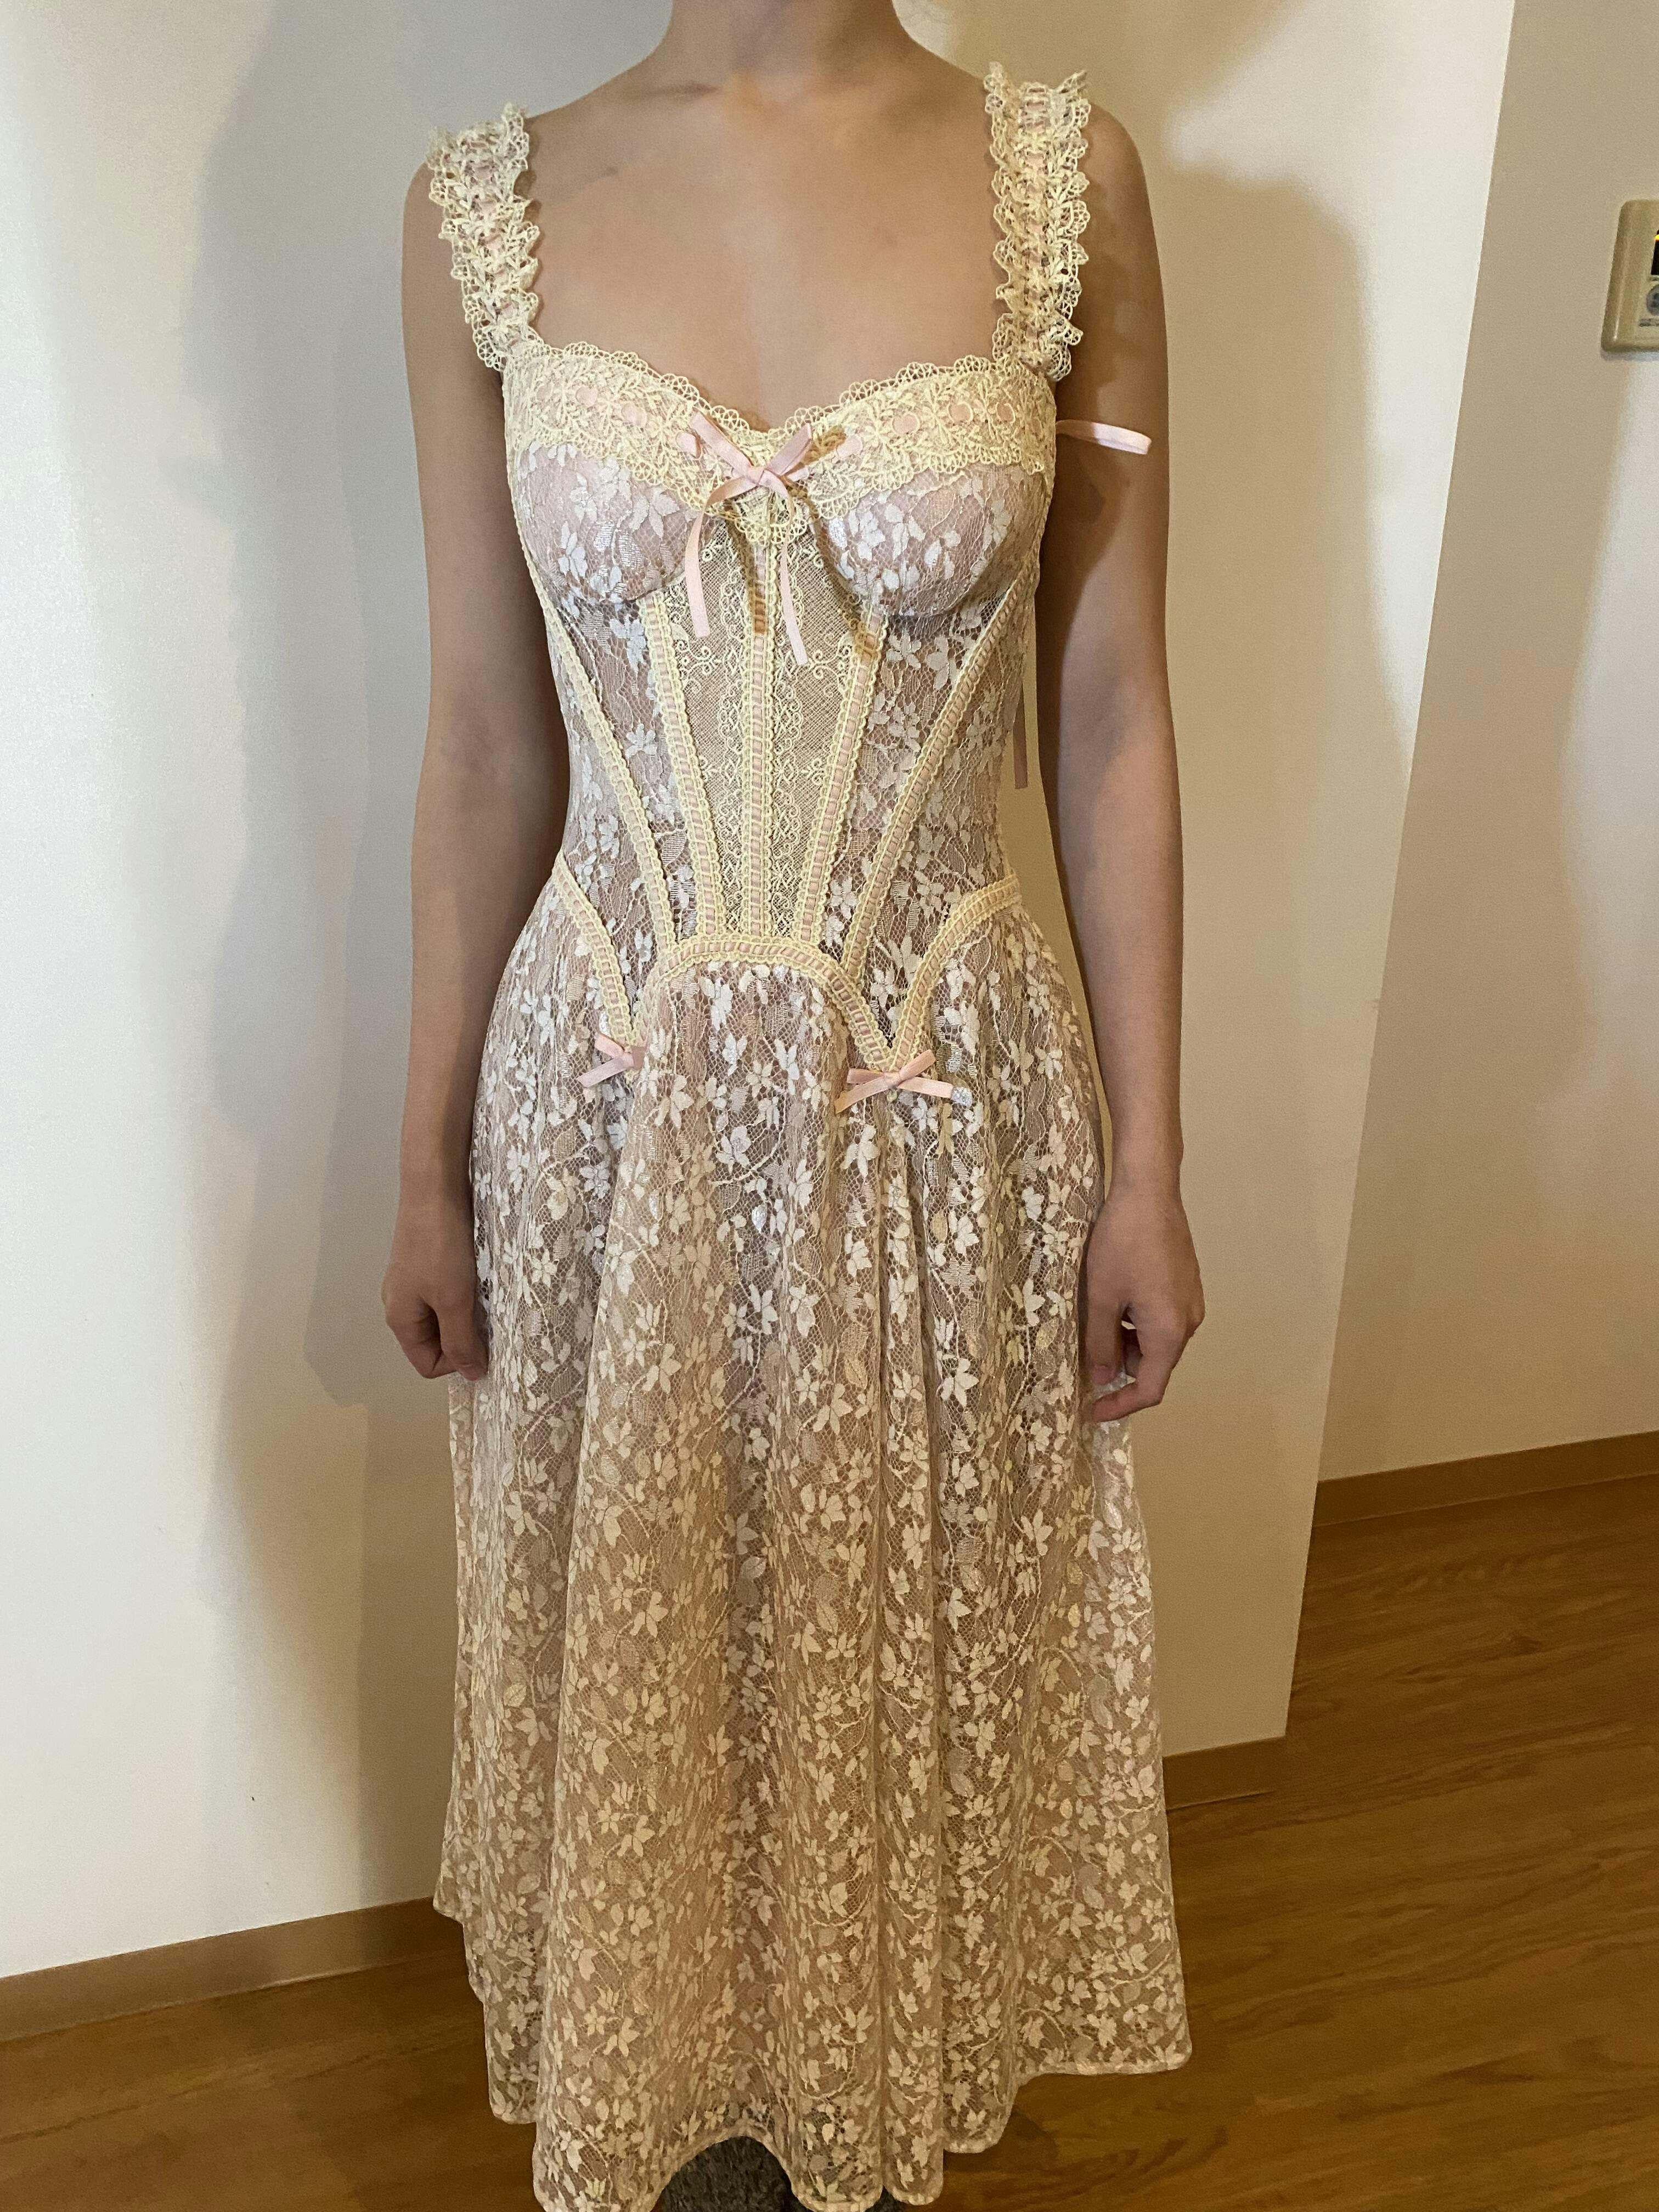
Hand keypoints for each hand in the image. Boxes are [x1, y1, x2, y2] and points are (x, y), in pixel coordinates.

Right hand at [382, 1184, 487, 1381]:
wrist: (434, 1188)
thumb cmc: (441, 1247)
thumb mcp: (454, 1300)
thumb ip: (461, 1340)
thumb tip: (472, 1376)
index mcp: (400, 1319)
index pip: (428, 1365)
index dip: (458, 1362)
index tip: (484, 1343)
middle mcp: (401, 1304)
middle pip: (435, 1343)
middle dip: (464, 1338)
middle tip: (490, 1321)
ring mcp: (412, 1282)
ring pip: (443, 1317)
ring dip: (467, 1315)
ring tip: (487, 1299)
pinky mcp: (425, 1263)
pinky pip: (445, 1294)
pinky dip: (464, 1294)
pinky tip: (480, 1280)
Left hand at [1079, 1178, 1202, 1420]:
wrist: (1149, 1191)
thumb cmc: (1122, 1242)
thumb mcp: (1101, 1297)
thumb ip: (1101, 1343)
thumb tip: (1101, 1378)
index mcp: (1169, 1332)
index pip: (1149, 1389)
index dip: (1119, 1406)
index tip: (1090, 1410)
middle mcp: (1187, 1322)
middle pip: (1153, 1365)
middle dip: (1118, 1369)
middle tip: (1082, 1356)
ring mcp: (1189, 1301)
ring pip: (1155, 1341)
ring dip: (1124, 1343)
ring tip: (1092, 1320)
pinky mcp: (1184, 1284)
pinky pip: (1159, 1319)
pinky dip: (1134, 1323)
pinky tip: (1111, 1299)